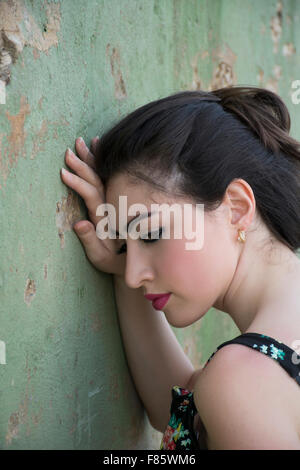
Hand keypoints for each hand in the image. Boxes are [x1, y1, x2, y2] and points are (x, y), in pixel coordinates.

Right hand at [60, 137, 125, 276]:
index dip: (78, 184)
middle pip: (97, 181)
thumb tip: (79, 223)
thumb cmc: (115, 262)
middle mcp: (111, 206)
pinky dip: (102, 163)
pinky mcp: (114, 200)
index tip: (63, 173)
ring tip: (82, 142)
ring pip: (103, 176)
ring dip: (92, 159)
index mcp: (106, 218)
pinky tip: (98, 148)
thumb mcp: (101, 258)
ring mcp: (114, 201)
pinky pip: (109, 178)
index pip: (92, 196)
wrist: (135, 262)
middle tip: (69, 151)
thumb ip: (90, 241)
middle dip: (83, 165)